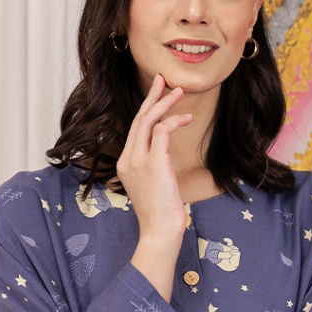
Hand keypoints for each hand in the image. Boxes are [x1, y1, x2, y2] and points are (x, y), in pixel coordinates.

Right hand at [116, 74, 191, 298]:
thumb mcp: (153, 186)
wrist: (159, 231)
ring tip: (179, 91)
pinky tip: (186, 119)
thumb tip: (163, 159)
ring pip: (148, 121)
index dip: (146, 110)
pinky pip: (162, 131)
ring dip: (164, 103)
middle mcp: (128, 159)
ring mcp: (138, 161)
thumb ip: (153, 169)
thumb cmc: (160, 214)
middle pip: (138, 120)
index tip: (157, 96)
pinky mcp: (154, 163)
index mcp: (125, 163)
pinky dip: (174, 121)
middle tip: (164, 80)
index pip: (135, 130)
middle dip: (152, 97)